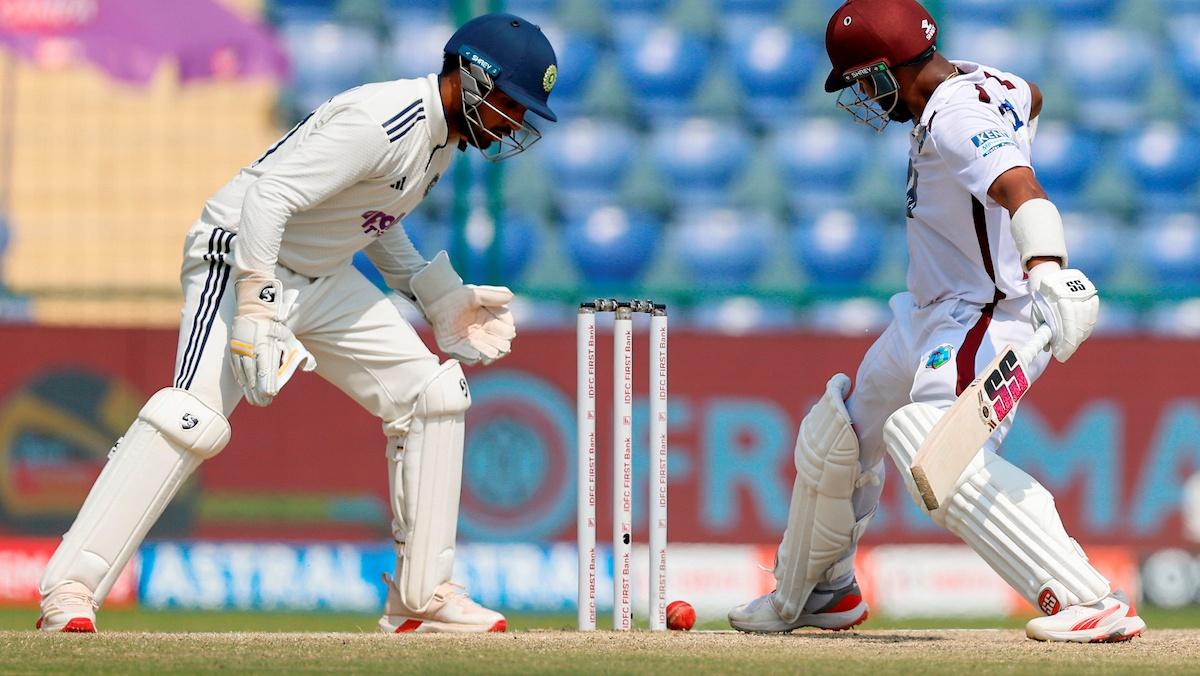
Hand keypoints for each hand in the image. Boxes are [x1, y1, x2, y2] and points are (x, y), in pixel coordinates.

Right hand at [229, 276, 315, 405]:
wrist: (253, 309)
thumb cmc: (274, 326)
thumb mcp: (289, 338)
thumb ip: (298, 354)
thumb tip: (308, 367)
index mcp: (264, 347)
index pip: (265, 369)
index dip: (267, 383)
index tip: (271, 394)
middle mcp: (250, 350)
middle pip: (253, 376)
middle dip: (258, 392)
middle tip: (263, 403)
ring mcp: (240, 350)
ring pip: (243, 374)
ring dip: (248, 389)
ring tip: (254, 401)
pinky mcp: (233, 350)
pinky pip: (236, 368)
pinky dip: (241, 379)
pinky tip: (244, 387)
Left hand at [411, 251, 516, 365]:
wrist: (439, 300)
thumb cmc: (460, 296)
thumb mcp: (478, 294)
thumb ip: (494, 295)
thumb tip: (510, 296)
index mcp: (493, 322)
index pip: (507, 332)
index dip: (508, 332)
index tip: (509, 330)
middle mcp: (484, 335)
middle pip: (501, 346)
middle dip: (502, 346)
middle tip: (503, 345)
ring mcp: (471, 343)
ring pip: (487, 354)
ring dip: (490, 353)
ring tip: (492, 353)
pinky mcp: (456, 348)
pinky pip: (467, 358)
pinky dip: (472, 356)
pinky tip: (477, 355)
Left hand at [1028, 263, 1098, 362]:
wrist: (1052, 277)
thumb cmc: (1042, 299)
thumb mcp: (1037, 312)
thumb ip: (1042, 329)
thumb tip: (1048, 348)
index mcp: (1056, 303)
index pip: (1065, 328)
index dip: (1064, 345)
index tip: (1060, 356)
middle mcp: (1072, 299)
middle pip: (1077, 328)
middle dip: (1070, 344)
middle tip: (1064, 354)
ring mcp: (1083, 297)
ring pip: (1086, 324)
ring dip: (1078, 338)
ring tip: (1070, 345)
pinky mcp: (1091, 296)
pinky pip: (1092, 317)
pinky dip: (1087, 328)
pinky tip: (1080, 334)